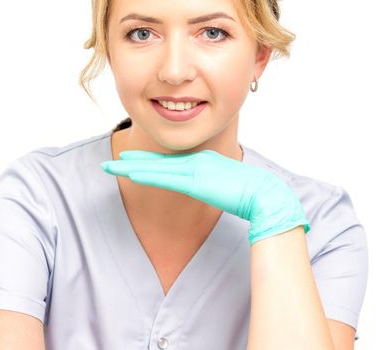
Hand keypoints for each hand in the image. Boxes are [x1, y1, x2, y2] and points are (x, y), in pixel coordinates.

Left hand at [100, 149, 309, 245]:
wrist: (264, 194)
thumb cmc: (252, 193)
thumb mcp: (228, 186)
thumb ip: (215, 185)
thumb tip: (209, 189)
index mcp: (204, 163)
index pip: (171, 163)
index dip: (150, 162)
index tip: (133, 161)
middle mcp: (197, 161)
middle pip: (159, 162)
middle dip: (135, 162)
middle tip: (113, 161)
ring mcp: (195, 170)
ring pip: (156, 168)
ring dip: (132, 167)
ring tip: (112, 166)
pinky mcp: (195, 181)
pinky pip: (164, 178)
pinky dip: (146, 174)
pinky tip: (130, 173)